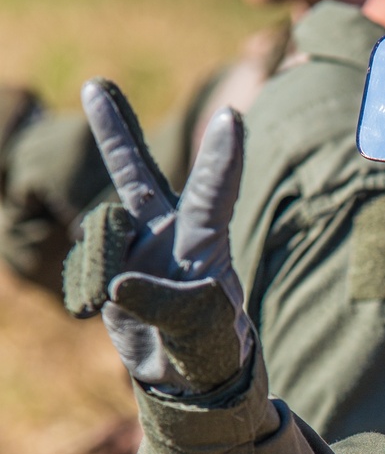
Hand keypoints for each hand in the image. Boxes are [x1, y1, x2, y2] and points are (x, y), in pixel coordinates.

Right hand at [63, 79, 251, 395]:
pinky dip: (88, 284)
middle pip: (139, 173)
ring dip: (102, 265)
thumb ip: (165, 306)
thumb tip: (119, 284)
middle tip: (96, 85)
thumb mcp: (198, 331)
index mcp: (204, 240)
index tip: (231, 116)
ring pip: (100, 229)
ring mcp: (135, 242)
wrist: (182, 368)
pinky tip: (107, 302)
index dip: (222, 156)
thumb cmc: (208, 343)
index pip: (214, 193)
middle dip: (115, 130)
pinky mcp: (108, 260)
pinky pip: (83, 259)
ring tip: (125, 301)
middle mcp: (168, 229)